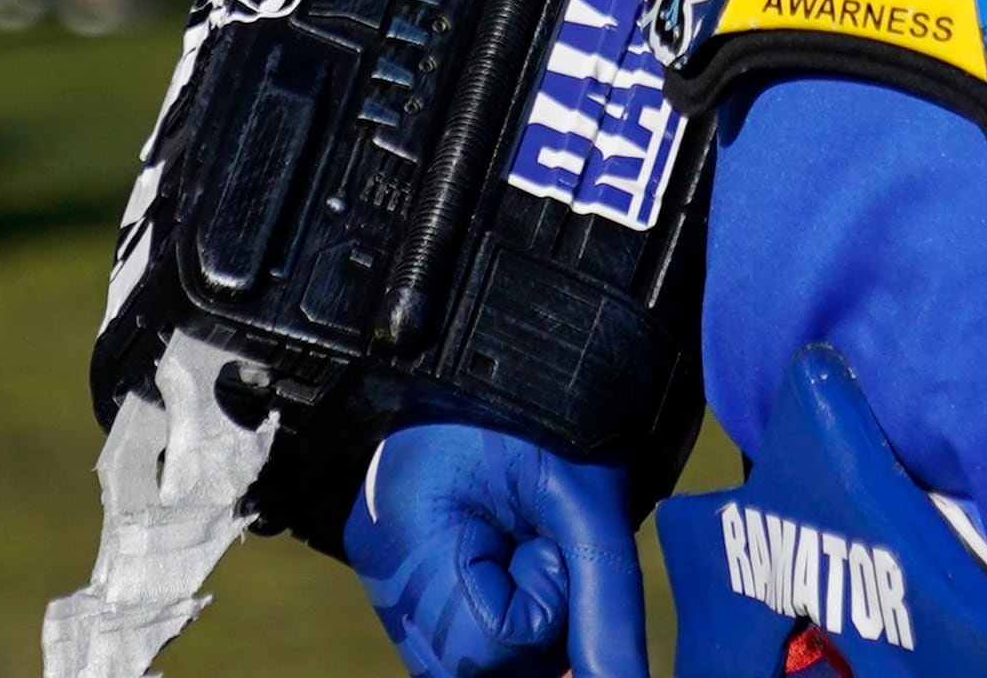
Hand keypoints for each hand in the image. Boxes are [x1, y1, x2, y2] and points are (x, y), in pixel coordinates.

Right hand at [343, 425, 649, 677]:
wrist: (494, 341)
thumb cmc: (540, 410)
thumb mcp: (583, 502)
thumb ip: (605, 605)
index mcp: (410, 538)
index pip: (487, 648)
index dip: (542, 610)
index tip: (551, 542)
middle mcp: (381, 568)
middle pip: (467, 667)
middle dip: (527, 631)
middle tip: (542, 548)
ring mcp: (381, 573)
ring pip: (458, 660)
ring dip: (511, 627)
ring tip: (520, 544)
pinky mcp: (394, 572)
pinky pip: (447, 632)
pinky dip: (488, 610)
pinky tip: (502, 556)